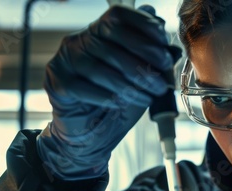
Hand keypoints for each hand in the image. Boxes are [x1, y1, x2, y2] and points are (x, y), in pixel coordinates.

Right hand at [37, 5, 181, 179]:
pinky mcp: (58, 83)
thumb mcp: (143, 81)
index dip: (144, 28)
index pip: (119, 16)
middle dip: (143, 60)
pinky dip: (106, 97)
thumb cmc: (118, 101)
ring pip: (100, 66)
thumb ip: (155, 64)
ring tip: (148, 97)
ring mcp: (66, 60)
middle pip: (112, 37)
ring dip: (129, 84)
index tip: (165, 52)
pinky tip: (121, 104)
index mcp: (101, 32)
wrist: (91, 133)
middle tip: (162, 82)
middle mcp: (81, 40)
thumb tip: (173, 52)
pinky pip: (83, 88)